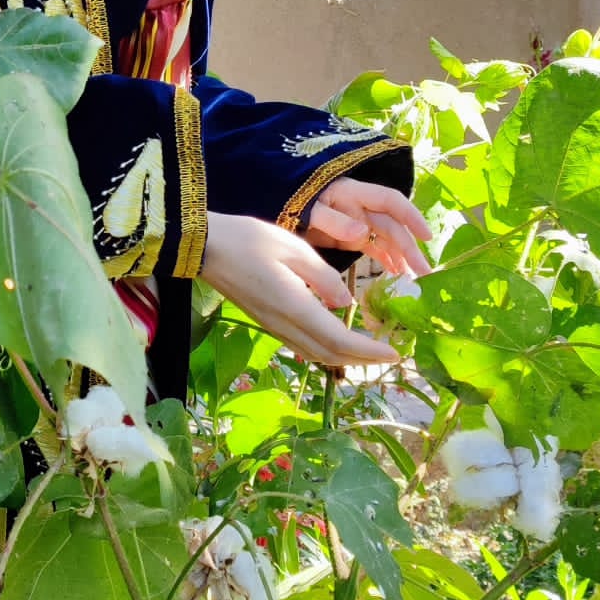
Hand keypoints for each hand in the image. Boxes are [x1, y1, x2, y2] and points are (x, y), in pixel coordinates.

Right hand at [201, 211, 399, 367]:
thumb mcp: (294, 248)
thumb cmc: (249, 239)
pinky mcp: (266, 321)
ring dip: (345, 357)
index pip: (340, 340)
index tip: (395, 352)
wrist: (204, 247)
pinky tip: (336, 338)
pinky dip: (326, 348)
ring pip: (315, 353)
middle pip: (329, 354)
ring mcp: (273, 326)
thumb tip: (346, 302)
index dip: (369, 351)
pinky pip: (301, 344)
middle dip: (363, 359)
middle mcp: (284, 324)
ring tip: (369, 351)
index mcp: (295, 306)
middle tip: (391, 356)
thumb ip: (324, 277)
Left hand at [302, 179, 431, 278]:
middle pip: (391, 226)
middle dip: (409, 248)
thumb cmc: (289, 204)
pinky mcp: (348, 237)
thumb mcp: (309, 211)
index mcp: (352, 193)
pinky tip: (395, 273)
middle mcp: (359, 207)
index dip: (411, 216)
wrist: (270, 209)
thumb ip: (332, 221)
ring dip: (400, 256)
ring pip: (386, 239)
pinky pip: (373, 247)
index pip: (390, 201)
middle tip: (423, 273)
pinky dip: (385, 259)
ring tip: (412, 278)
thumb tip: (362, 232)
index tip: (426, 237)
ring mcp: (355, 222)